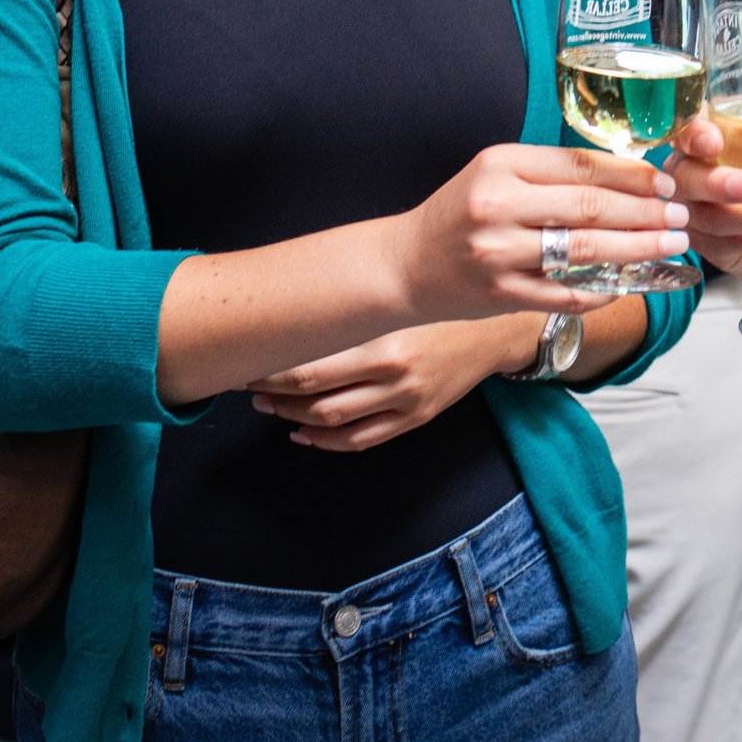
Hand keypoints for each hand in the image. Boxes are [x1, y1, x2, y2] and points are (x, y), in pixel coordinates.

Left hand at [249, 316, 539, 451]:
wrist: (494, 329)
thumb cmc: (440, 304)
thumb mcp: (398, 299)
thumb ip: (353, 308)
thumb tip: (296, 313)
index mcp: (384, 341)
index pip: (311, 366)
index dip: (272, 370)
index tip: (247, 362)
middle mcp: (394, 375)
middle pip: (315, 396)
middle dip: (273, 393)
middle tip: (248, 383)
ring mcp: (406, 401)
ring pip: (333, 421)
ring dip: (292, 416)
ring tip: (268, 405)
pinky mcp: (416, 417)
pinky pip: (362, 440)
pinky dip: (325, 441)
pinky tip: (302, 432)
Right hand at [398, 144, 688, 322]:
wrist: (405, 265)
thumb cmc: (461, 213)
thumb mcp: (497, 173)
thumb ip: (551, 172)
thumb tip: (626, 176)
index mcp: (500, 165)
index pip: (581, 165)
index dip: (631, 175)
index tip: (665, 183)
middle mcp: (497, 205)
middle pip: (589, 207)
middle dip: (644, 213)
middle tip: (680, 217)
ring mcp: (498, 253)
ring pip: (584, 250)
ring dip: (636, 249)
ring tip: (670, 245)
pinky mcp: (501, 295)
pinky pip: (566, 292)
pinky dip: (603, 289)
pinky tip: (630, 284)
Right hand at [669, 22, 741, 276]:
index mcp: (712, 127)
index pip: (682, 128)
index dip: (691, 134)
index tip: (713, 140)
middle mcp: (697, 168)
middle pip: (684, 177)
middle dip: (715, 183)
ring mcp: (702, 210)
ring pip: (707, 218)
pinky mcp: (716, 246)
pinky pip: (726, 248)